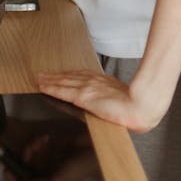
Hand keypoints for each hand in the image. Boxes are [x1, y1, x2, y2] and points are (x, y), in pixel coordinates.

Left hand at [37, 70, 162, 132]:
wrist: (142, 106)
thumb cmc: (139, 106)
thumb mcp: (125, 99)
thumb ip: (116, 99)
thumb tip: (116, 105)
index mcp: (103, 82)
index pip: (81, 77)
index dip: (68, 75)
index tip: (60, 75)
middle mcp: (93, 82)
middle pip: (69, 77)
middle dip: (55, 76)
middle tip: (42, 74)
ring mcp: (88, 88)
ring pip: (63, 82)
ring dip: (49, 80)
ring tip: (38, 78)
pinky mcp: (84, 97)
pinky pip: (62, 91)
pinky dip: (51, 87)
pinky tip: (42, 87)